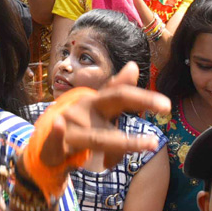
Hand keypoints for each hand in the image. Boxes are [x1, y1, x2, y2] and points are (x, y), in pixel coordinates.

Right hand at [34, 64, 169, 170]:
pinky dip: (56, 132)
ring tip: (148, 144)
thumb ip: (116, 89)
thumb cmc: (78, 123)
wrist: (44, 141)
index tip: (167, 106)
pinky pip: (55, 140)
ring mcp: (69, 125)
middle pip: (113, 103)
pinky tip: (59, 125)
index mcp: (96, 101)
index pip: (121, 94)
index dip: (144, 97)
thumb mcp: (98, 108)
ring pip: (98, 137)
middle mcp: (84, 109)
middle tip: (163, 117)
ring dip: (121, 142)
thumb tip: (133, 65)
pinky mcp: (53, 144)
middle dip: (140, 103)